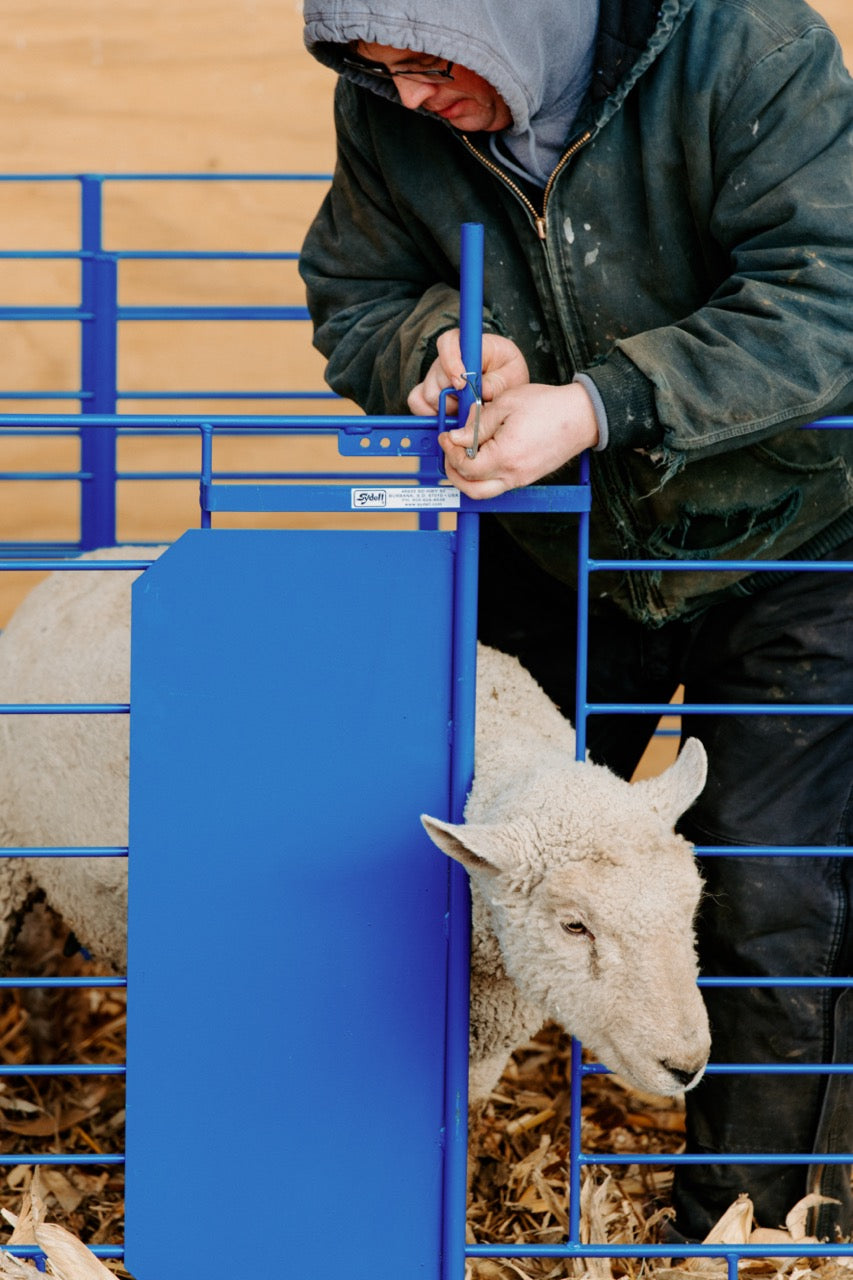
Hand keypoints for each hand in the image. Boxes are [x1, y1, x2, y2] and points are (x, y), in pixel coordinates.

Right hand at [407, 330, 529, 414]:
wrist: (504, 385)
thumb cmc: (506, 373)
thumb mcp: (513, 374)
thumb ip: (500, 381)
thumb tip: (483, 390)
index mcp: (468, 345)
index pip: (449, 342)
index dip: (450, 361)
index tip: (460, 383)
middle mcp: (447, 359)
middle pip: (437, 376)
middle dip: (454, 397)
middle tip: (473, 406)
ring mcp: (435, 375)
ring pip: (429, 394)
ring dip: (448, 408)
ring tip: (467, 411)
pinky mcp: (428, 392)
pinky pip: (417, 402)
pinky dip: (431, 414)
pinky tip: (449, 417)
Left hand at [439, 381, 599, 498]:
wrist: (580, 416)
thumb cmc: (549, 406)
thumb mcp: (506, 405)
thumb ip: (477, 424)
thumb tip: (456, 437)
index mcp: (506, 456)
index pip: (465, 466)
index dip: (450, 451)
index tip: (447, 436)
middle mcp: (513, 475)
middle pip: (471, 489)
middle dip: (454, 472)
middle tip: (450, 451)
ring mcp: (521, 479)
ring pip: (484, 492)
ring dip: (468, 478)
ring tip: (463, 455)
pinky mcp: (526, 478)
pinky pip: (498, 485)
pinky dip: (484, 476)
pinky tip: (482, 455)